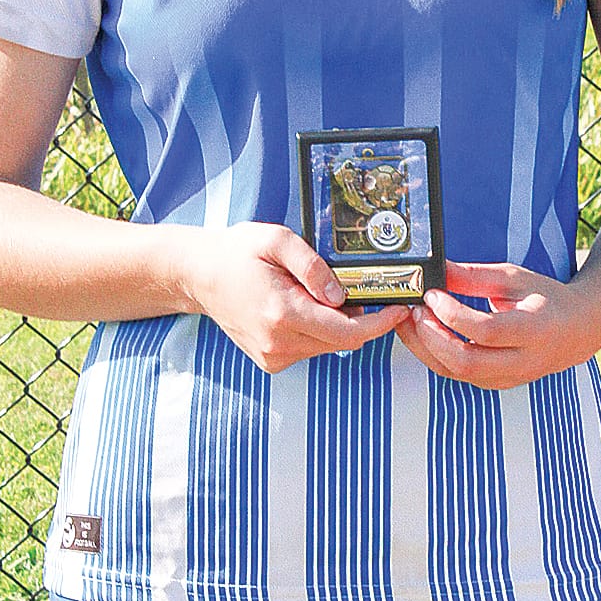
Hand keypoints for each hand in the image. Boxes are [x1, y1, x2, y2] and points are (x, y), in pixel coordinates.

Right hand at [182, 221, 406, 372]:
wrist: (200, 275)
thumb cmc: (238, 252)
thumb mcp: (277, 240)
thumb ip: (313, 266)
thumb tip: (343, 295)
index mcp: (282, 313)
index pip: (347, 332)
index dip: (380, 323)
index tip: (401, 308)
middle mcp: (278, 343)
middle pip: (342, 341)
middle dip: (362, 318)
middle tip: (367, 288)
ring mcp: (273, 356)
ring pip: (327, 345)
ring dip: (339, 323)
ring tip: (326, 291)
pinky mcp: (271, 360)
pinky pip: (310, 347)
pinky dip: (320, 329)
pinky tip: (307, 305)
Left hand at [396, 260, 600, 388]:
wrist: (577, 330)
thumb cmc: (546, 299)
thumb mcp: (514, 278)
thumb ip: (474, 276)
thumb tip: (436, 269)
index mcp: (534, 330)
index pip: (487, 331)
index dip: (453, 315)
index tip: (433, 294)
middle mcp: (522, 362)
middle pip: (467, 362)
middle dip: (431, 336)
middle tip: (414, 309)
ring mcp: (509, 378)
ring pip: (457, 373)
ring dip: (426, 347)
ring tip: (410, 318)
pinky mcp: (495, 383)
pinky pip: (457, 375)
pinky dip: (434, 355)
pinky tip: (423, 333)